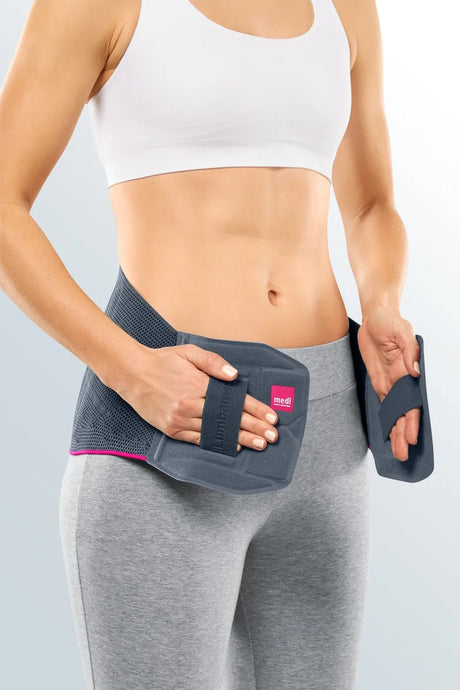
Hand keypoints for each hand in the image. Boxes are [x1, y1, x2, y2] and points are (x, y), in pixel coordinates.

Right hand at [113, 342, 278, 452]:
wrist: (131, 373)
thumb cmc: (163, 360)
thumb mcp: (190, 352)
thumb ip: (214, 363)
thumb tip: (234, 376)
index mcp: (199, 384)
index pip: (234, 401)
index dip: (256, 410)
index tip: (272, 418)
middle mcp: (191, 404)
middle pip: (229, 419)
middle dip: (254, 428)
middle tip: (272, 437)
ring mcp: (180, 419)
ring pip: (216, 432)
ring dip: (240, 439)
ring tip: (259, 445)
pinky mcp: (171, 429)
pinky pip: (197, 439)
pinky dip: (216, 443)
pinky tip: (232, 447)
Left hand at [358, 305, 420, 460]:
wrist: (375, 315)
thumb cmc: (390, 320)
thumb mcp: (402, 331)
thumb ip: (409, 351)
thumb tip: (415, 372)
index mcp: (408, 372)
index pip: (411, 402)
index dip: (411, 420)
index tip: (412, 437)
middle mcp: (401, 380)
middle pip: (403, 413)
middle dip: (403, 434)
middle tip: (403, 455)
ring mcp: (390, 382)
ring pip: (393, 412)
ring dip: (395, 432)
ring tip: (396, 452)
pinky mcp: (379, 379)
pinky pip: (383, 403)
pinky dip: (385, 419)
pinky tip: (387, 434)